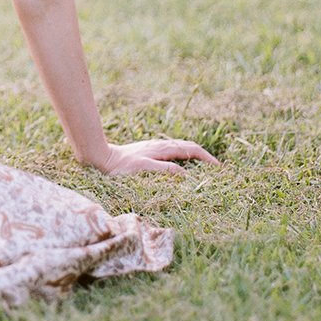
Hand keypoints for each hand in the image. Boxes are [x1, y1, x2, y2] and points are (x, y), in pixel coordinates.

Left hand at [94, 138, 219, 175]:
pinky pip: (173, 152)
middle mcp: (161, 145)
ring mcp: (155, 147)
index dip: (206, 158)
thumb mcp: (143, 168)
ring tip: (205, 166)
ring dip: (196, 155)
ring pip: (181, 148)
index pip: (191, 150)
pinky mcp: (150, 151)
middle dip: (205, 155)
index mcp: (162, 149)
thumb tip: (185, 174)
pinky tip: (184, 164)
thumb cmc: (121, 166)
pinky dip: (184, 156)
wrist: (102, 158)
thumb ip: (163, 169)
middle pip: (189, 147)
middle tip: (217, 168)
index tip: (218, 168)